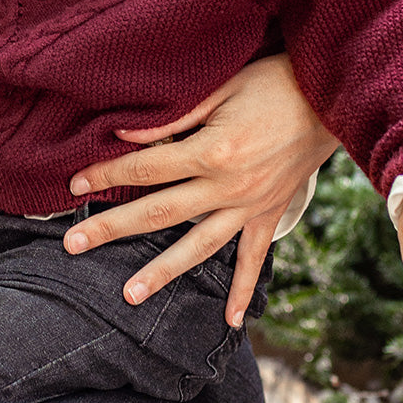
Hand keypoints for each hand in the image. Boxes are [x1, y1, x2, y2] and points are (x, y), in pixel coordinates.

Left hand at [64, 53, 336, 326]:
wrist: (330, 97)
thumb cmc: (270, 82)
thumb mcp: (219, 87)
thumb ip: (172, 117)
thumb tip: (125, 133)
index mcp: (210, 151)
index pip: (144, 168)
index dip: (105, 174)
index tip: (73, 183)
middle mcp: (227, 186)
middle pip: (158, 212)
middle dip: (111, 229)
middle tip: (72, 245)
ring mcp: (250, 206)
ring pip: (198, 248)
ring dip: (162, 273)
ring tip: (129, 295)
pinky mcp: (270, 214)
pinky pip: (254, 259)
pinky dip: (243, 290)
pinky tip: (231, 321)